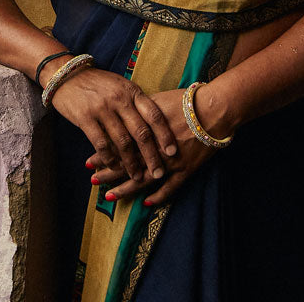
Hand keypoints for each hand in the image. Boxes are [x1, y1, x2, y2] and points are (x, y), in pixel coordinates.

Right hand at [50, 67, 176, 181]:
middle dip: (151, 155)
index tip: (173, 152)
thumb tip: (155, 124)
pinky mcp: (85, 117)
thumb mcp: (122, 86)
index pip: (154, 115)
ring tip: (137, 176)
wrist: (68, 75)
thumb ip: (136, 102)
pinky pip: (101, 143)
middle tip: (159, 173)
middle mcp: (120, 99)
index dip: (165, 135)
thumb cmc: (99, 83)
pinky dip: (109, 158)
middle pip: (141, 132)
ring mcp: (103, 108)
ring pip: (122, 141)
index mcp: (132, 91)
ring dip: (131, 162)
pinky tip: (114, 167)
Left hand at [86, 87, 222, 205]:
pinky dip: (159, 196)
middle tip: (93, 180)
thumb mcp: (158, 100)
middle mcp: (156, 150)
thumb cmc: (187, 101)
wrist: (214, 109)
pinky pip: (171, 188)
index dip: (104, 154)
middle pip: (128, 164)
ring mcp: (171, 162)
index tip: (89, 161)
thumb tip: (123, 111)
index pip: (120, 147)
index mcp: (147, 132)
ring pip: (144, 180)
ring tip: (109, 197)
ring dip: (126, 189)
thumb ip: (140, 109)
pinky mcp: (186, 169)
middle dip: (109, 172)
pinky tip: (145, 203)